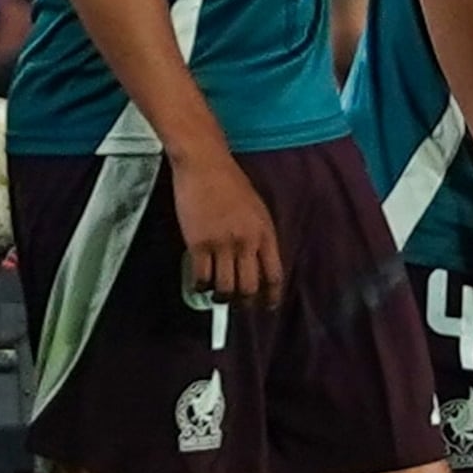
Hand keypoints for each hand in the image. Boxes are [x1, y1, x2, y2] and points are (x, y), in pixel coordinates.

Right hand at [170, 147, 282, 314]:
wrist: (204, 164)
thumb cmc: (230, 182)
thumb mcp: (257, 209)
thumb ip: (259, 236)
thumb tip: (256, 264)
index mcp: (265, 233)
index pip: (273, 275)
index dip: (271, 297)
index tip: (267, 307)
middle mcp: (247, 242)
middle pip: (250, 288)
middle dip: (245, 303)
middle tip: (239, 306)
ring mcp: (222, 244)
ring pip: (226, 288)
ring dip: (222, 298)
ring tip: (217, 295)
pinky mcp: (199, 244)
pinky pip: (201, 277)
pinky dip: (200, 286)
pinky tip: (199, 284)